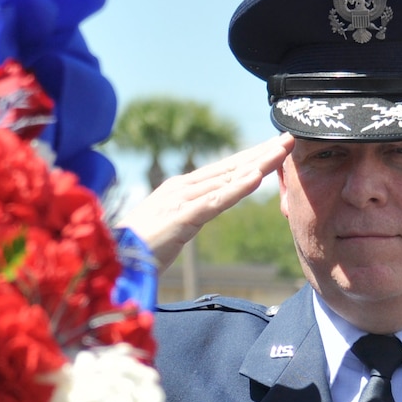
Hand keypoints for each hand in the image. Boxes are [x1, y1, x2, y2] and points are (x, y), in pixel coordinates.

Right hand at [118, 134, 292, 268]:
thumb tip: (195, 216)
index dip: (249, 158)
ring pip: (228, 178)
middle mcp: (182, 187)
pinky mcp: (182, 217)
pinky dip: (237, 188)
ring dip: (258, 163)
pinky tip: (257, 177)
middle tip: (288, 138)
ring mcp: (182, 200)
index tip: (273, 148)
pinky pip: (216, 201)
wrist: (113, 262)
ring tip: (282, 150)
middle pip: (229, 167)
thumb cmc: (136, 251)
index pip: (222, 171)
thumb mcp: (168, 229)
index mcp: (179, 190)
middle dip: (260, 152)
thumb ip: (185, 218)